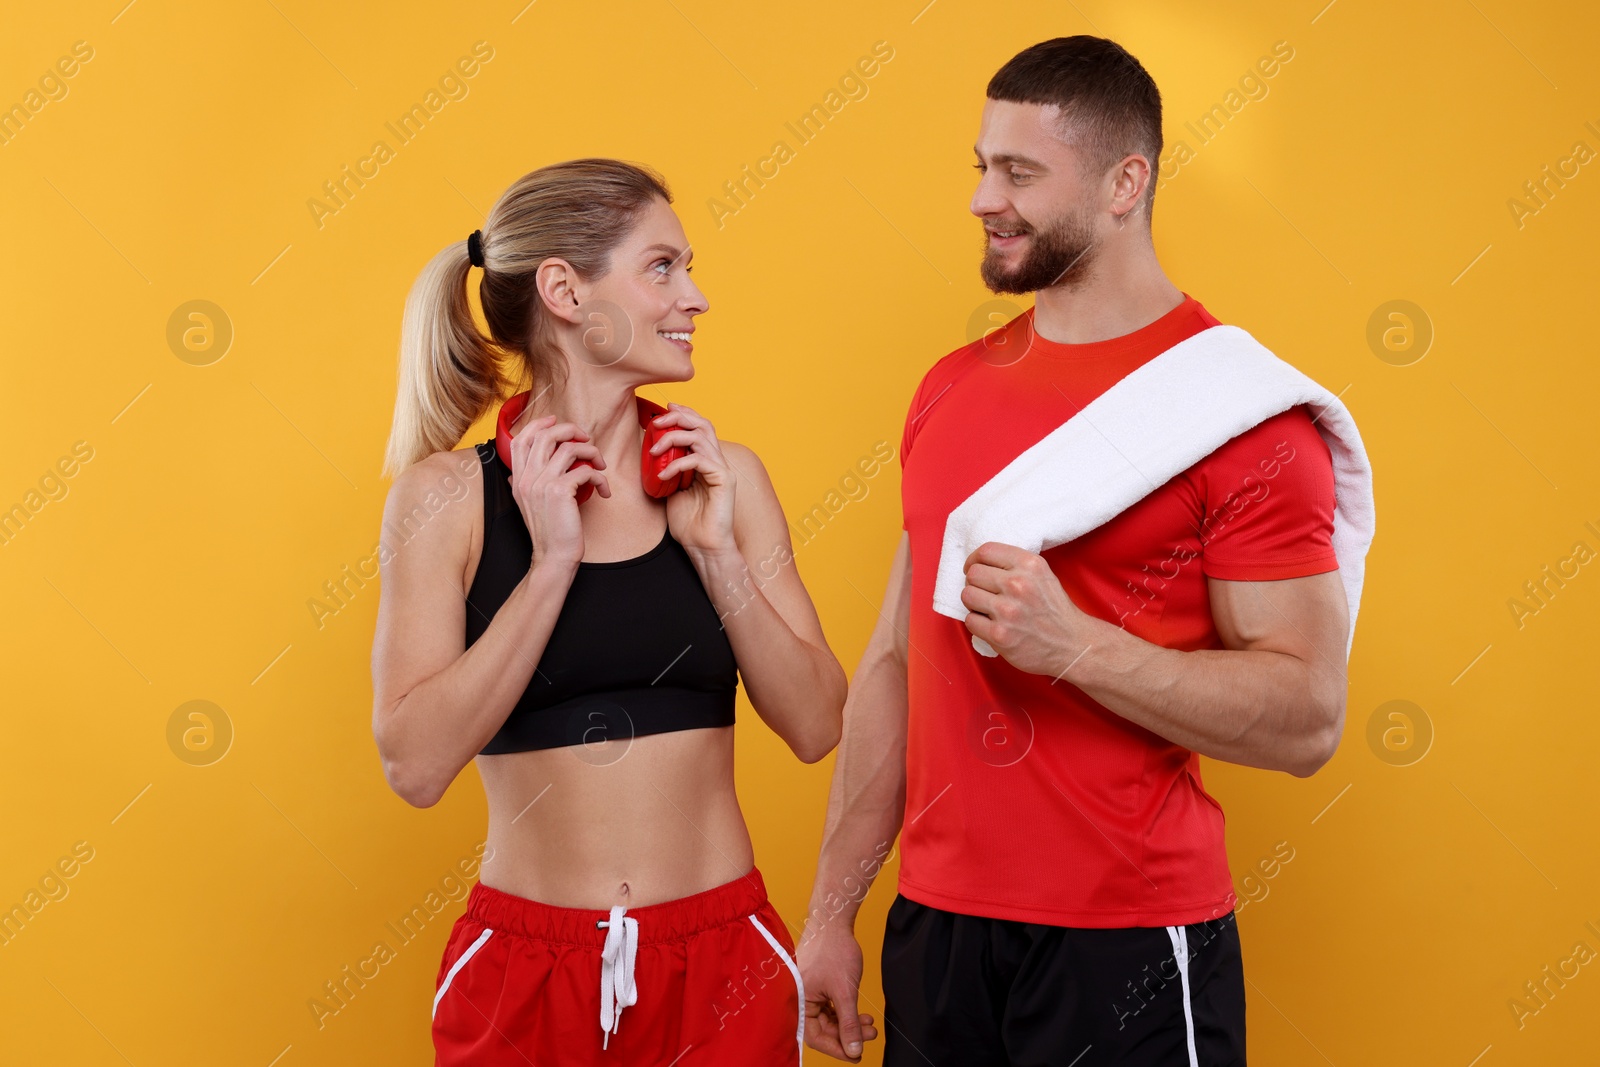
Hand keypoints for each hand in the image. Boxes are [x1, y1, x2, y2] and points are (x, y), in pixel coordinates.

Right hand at [506, 413, 609, 568]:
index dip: (539, 424)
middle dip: (570, 430)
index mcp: (518, 479)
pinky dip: (599, 477)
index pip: (520, 439)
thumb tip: (518, 472)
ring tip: (600, 465)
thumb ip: (524, 485)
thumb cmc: (549, 531)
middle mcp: (526, 478)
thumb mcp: (527, 505)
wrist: (553, 556)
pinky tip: (603, 489)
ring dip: (591, 453)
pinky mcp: (560, 491)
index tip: (556, 421)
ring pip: (569, 449)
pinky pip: (585, 471)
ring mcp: (541, 484)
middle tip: (586, 439)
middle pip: (545, 436)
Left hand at [650, 403, 736, 555]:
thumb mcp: (670, 490)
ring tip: (655, 450)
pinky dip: (677, 464)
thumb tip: (651, 455)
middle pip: (703, 424)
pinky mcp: (723, 480)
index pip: (698, 427)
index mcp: (706, 461)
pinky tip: (662, 475)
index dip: (683, 414)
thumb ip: (667, 471)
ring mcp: (721, 470)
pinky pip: (698, 460)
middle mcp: (716, 461)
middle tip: (658, 421)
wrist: (703, 547)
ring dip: (674, 438)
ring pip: (701, 437)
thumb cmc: (689, 524)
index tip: (663, 411)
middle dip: (679, 417)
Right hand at [798, 922, 877, 1061]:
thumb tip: (853, 1051)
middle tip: (869, 1035)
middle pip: (823, 1029)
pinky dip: (845, 1012)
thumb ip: (849, 1024)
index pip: (815, 1037)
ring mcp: (807, 992)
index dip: (837, 1048)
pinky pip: (829, 1007)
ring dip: (849, 1024)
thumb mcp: (845, 992)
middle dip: (847, 1034)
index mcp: (798, 1002)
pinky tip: (862, 1015)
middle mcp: (799, 999)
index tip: (856, 1055)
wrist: (833, 920)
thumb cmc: (834, 951)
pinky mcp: (815, 986)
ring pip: (828, 1019)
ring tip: (870, 1024)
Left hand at [960, 541, 1093, 677]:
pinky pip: (970, 620)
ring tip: (988, 610)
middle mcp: (1018, 584)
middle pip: (973, 573)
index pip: (986, 551)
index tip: (975, 568)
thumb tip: (980, 562)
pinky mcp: (999, 635)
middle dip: (976, 584)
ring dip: (974, 603)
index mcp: (1030, 565)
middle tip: (986, 594)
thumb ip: (1015, 565)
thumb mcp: (1043, 575)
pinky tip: (991, 625)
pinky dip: (977, 624)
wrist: (1072, 645)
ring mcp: (1007, 611)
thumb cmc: (1054, 610)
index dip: (974, 560)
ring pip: (967, 595)